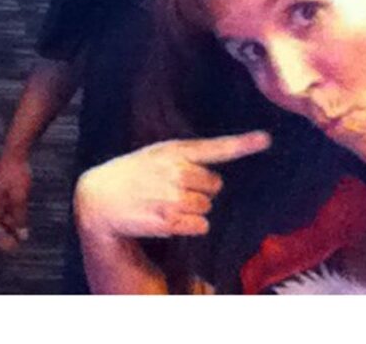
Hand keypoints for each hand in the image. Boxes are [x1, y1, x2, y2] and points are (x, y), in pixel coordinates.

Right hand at [0, 153, 31, 251]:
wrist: (16, 150)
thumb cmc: (17, 173)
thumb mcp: (20, 197)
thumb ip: (20, 217)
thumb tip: (22, 236)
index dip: (0, 239)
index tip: (11, 248)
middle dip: (5, 234)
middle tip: (16, 245)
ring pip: (0, 215)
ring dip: (10, 225)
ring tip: (21, 235)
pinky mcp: (2, 187)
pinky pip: (4, 206)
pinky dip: (12, 215)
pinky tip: (22, 219)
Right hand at [74, 131, 271, 241]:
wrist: (100, 197)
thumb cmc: (131, 173)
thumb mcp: (154, 154)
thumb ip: (183, 158)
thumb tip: (213, 176)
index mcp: (175, 150)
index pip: (215, 147)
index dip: (243, 144)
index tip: (265, 139)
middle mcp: (177, 172)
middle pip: (215, 185)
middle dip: (200, 189)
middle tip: (173, 188)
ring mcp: (174, 196)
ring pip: (207, 207)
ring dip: (193, 209)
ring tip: (165, 203)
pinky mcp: (171, 220)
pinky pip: (200, 225)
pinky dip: (189, 226)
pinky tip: (167, 218)